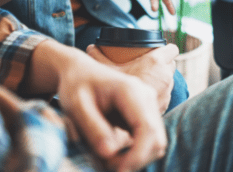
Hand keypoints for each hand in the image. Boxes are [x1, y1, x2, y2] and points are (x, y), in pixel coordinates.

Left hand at [34, 43, 167, 171]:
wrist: (81, 71)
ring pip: (156, 141)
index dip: (137, 156)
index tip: (115, 170)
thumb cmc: (76, 85)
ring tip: (108, 158)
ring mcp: (148, 103)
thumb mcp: (76, 105)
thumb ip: (93, 128)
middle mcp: (146, 96)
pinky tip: (114, 151)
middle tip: (107, 165)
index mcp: (131, 91)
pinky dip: (135, 151)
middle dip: (136, 159)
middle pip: (157, 139)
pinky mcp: (145, 111)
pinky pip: (149, 138)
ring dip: (136, 157)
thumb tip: (110, 154)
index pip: (148, 130)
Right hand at [86, 44, 178, 113]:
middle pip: (171, 65)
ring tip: (149, 79)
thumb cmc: (114, 89)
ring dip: (162, 79)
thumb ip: (98, 55)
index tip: (159, 50)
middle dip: (164, 64)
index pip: (172, 49)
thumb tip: (91, 47)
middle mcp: (165, 76)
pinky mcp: (165, 105)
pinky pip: (166, 95)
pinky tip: (148, 94)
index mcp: (156, 62)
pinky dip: (160, 93)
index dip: (166, 49)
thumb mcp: (105, 68)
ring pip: (170, 80)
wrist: (119, 119)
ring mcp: (167, 92)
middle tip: (151, 65)